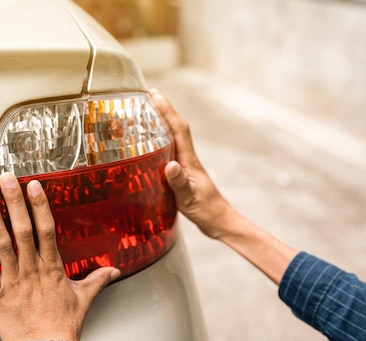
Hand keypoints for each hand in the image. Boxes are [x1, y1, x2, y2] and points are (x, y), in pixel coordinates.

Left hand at [0, 173, 119, 340]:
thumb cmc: (64, 327)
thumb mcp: (84, 299)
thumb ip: (97, 279)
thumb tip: (113, 271)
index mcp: (53, 268)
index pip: (47, 229)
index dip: (39, 206)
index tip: (34, 186)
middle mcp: (33, 270)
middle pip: (24, 229)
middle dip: (14, 202)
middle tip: (6, 179)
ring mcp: (14, 282)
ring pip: (3, 244)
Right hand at [150, 90, 296, 282]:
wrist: (218, 221)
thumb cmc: (206, 211)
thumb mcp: (190, 199)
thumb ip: (180, 183)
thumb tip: (170, 165)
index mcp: (189, 161)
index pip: (178, 129)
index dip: (167, 111)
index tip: (155, 95)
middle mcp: (187, 159)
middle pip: (176, 128)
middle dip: (163, 110)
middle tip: (149, 94)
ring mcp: (185, 165)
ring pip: (173, 137)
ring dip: (162, 122)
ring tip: (147, 112)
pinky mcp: (182, 173)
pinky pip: (170, 150)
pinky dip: (161, 140)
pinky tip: (152, 144)